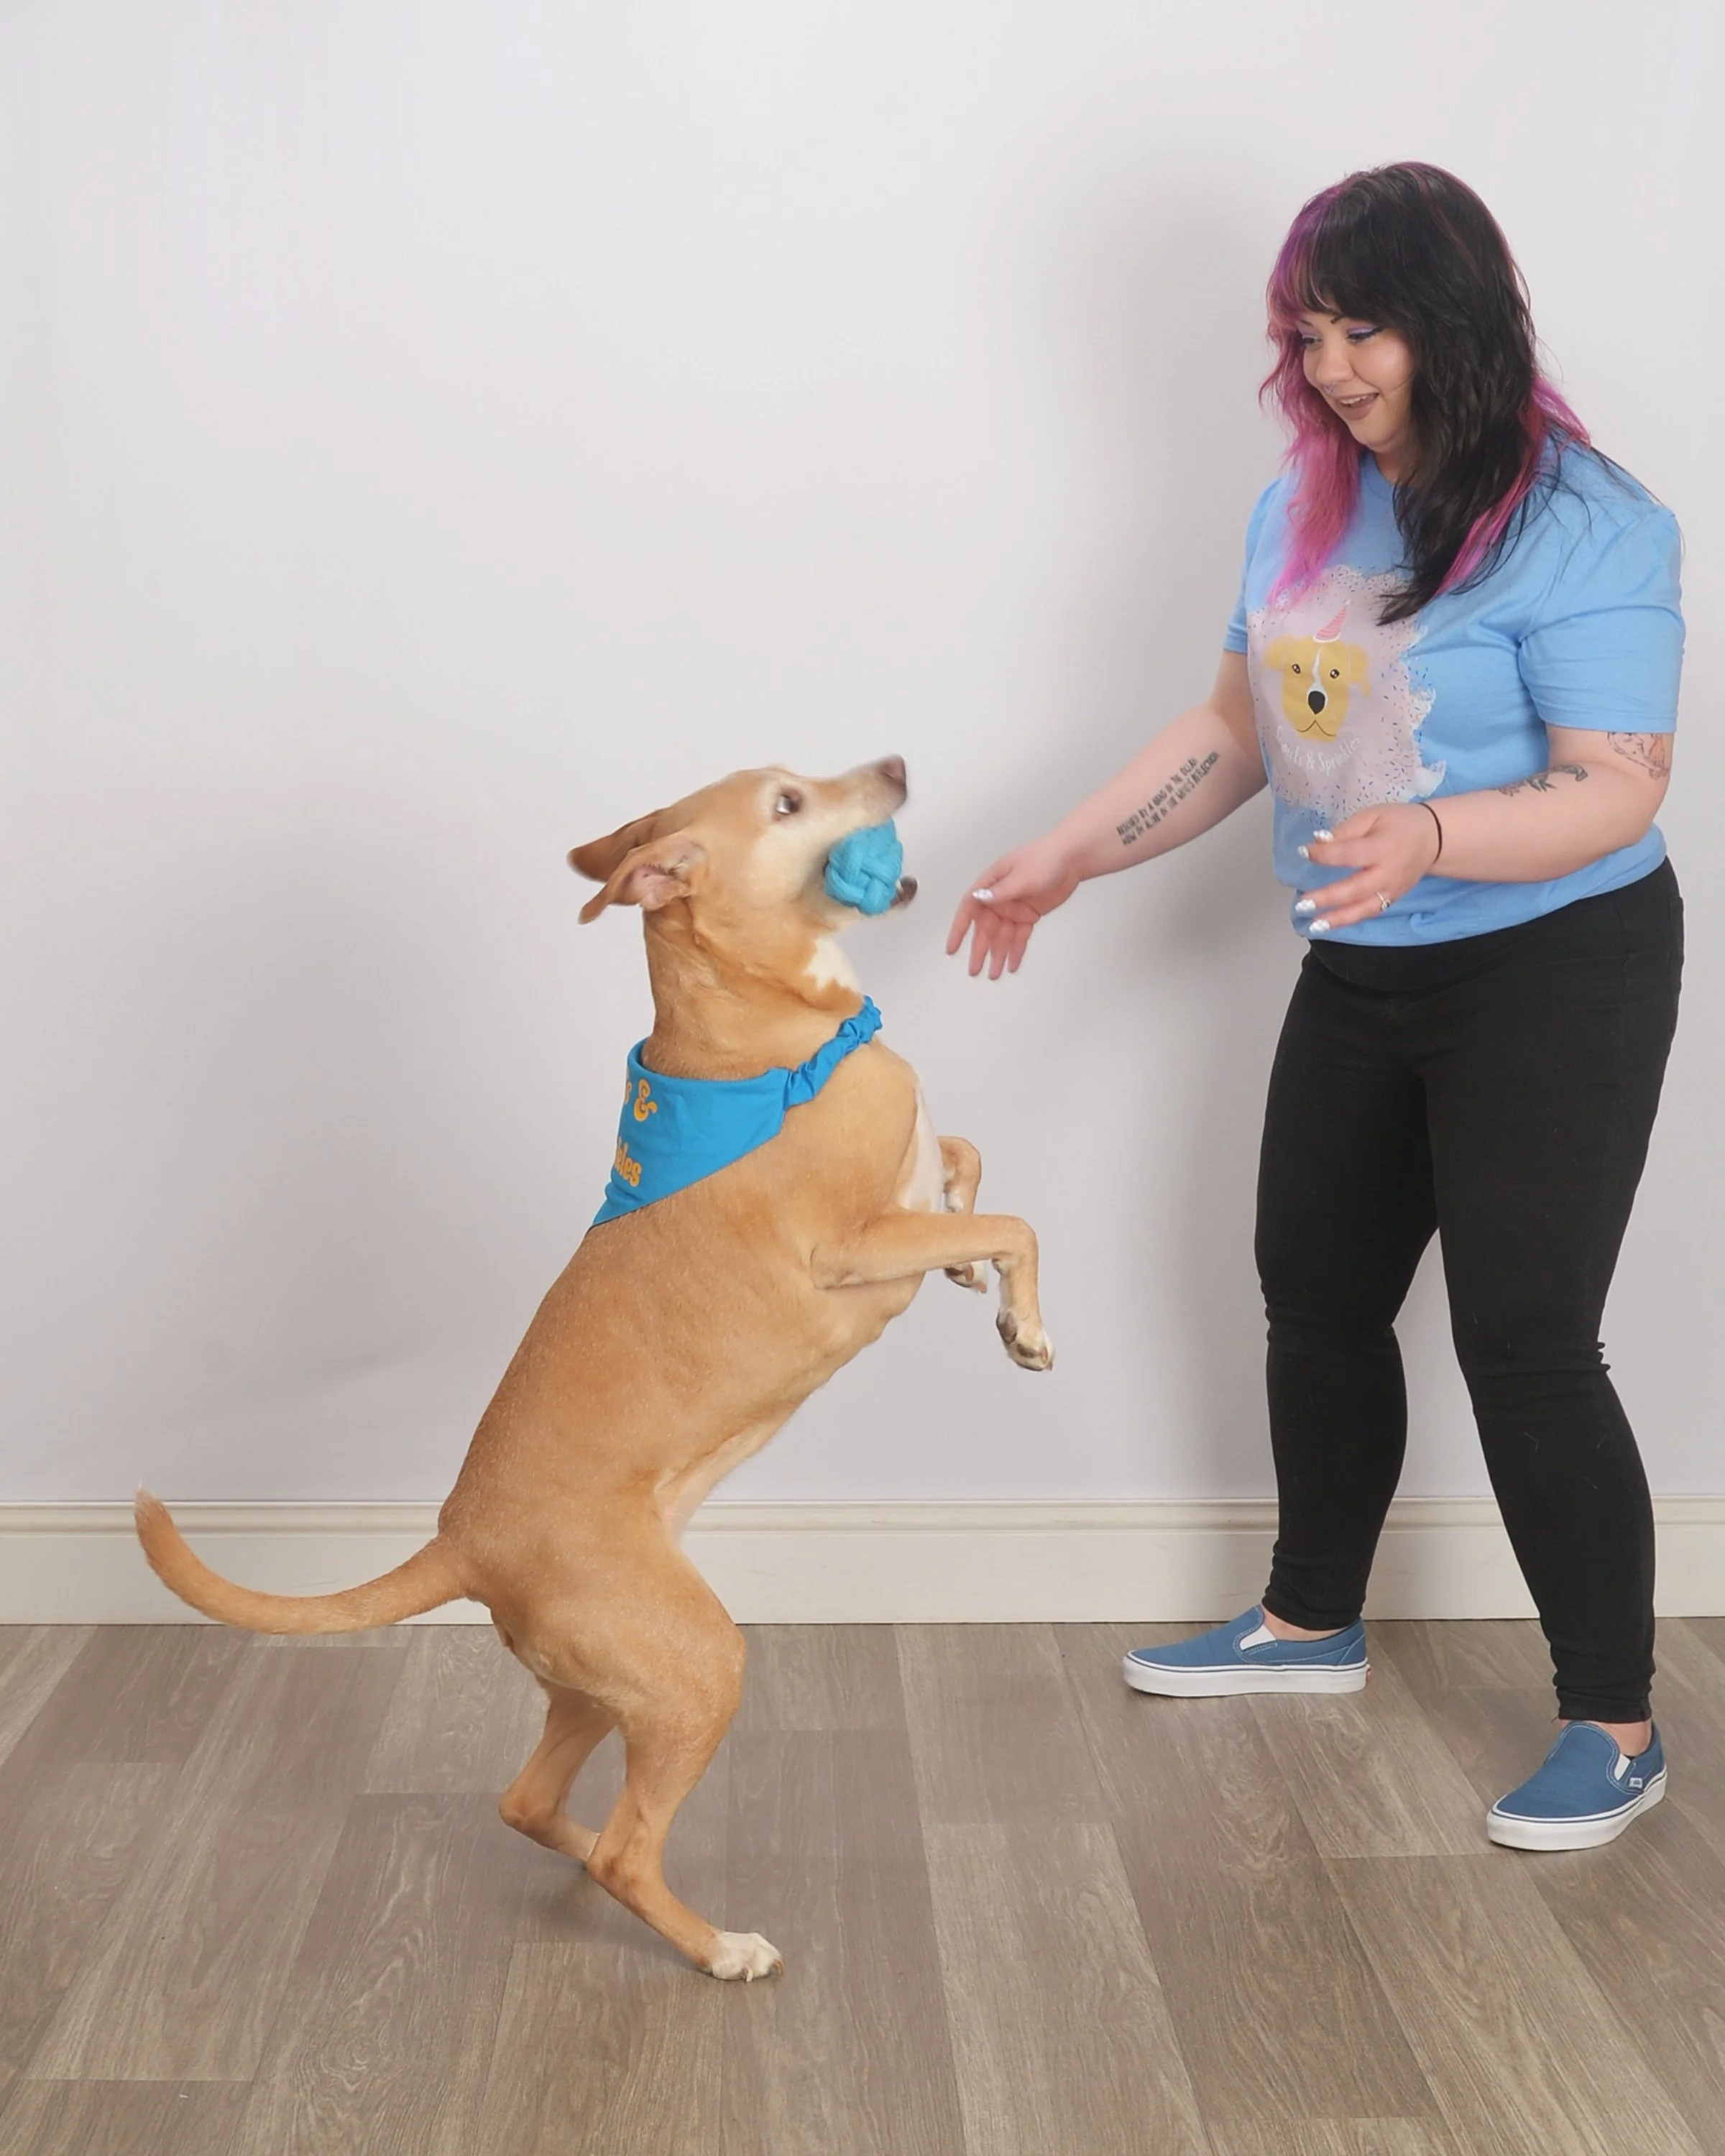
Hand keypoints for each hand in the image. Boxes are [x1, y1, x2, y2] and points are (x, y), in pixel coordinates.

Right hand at [945, 837, 1079, 977]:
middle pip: (985, 929)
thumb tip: (980, 899)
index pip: (969, 909)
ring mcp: (1014, 908)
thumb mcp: (1022, 876)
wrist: (1071, 859)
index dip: (959, 930)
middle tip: (975, 970)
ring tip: (994, 974)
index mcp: (991, 884)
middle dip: (979, 950)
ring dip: (998, 955)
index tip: (952, 948)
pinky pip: (1019, 936)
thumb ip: (1001, 891)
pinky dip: (1016, 951)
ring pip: (1002, 936)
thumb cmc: (1045, 858)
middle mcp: (999, 898)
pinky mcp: (1029, 915)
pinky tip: (1012, 965)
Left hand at [1300, 803, 1441, 930]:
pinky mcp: (1394, 899)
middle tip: (1302, 904)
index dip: (1324, 855)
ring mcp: (1393, 889)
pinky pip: (1371, 912)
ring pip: (1364, 909)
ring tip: (1313, 926)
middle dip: (1327, 898)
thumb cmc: (1399, 823)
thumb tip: (1317, 842)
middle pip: (1355, 889)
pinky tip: (1330, 924)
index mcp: (1383, 847)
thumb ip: (1345, 831)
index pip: (1348, 855)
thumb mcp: (1373, 816)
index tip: (1304, 851)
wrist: (1435, 838)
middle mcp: (1389, 873)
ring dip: (1338, 919)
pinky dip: (1351, 919)